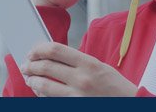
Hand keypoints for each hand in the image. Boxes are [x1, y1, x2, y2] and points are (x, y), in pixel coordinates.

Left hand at [21, 42, 137, 96]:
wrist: (130, 105)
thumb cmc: (115, 86)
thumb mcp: (100, 67)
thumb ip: (78, 61)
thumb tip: (53, 56)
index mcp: (89, 64)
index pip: (56, 50)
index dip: (40, 49)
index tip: (33, 51)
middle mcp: (82, 79)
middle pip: (46, 67)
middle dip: (31, 65)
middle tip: (26, 64)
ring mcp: (77, 96)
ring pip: (44, 85)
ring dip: (32, 80)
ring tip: (29, 78)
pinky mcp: (73, 107)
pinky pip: (50, 99)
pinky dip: (41, 93)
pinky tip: (39, 90)